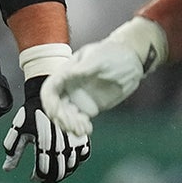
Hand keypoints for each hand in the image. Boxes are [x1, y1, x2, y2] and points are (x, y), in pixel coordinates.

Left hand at [2, 76, 90, 182]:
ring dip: (62, 172)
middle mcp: (61, 145)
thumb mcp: (18, 129)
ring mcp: (74, 141)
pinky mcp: (83, 136)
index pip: (43, 172)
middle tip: (42, 178)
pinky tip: (66, 160)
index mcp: (44, 144)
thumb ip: (13, 149)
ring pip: (71, 167)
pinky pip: (83, 155)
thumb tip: (7, 168)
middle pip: (58, 173)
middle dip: (49, 178)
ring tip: (52, 170)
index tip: (32, 177)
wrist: (48, 94)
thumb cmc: (31, 112)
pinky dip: (76, 161)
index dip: (37, 178)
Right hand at [41, 17, 166, 135]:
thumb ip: (83, 67)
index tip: (57, 113)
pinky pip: (79, 120)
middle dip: (61, 118)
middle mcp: (69, 86)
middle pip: (55, 106)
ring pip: (66, 116)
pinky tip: (87, 129)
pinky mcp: (89, 107)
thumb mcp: (98, 58)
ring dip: (70, 125)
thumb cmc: (113, 53)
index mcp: (66, 72)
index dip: (49, 102)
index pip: (49, 89)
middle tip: (73, 125)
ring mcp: (79, 97)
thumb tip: (68, 74)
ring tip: (82, 129)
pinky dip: (80, 127)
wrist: (132, 62)